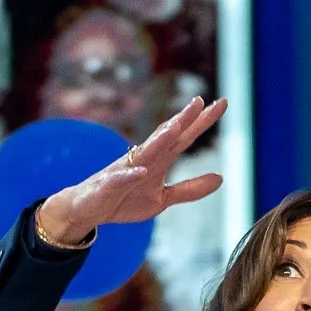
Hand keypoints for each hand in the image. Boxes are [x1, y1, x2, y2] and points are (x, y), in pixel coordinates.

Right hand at [34, 97, 225, 248]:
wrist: (89, 210)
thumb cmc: (125, 199)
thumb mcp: (163, 198)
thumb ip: (190, 189)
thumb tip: (220, 178)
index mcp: (159, 160)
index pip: (184, 137)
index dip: (201, 122)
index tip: (221, 104)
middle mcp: (144, 158)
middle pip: (166, 135)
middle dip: (183, 119)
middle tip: (200, 101)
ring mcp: (126, 169)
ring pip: (144, 151)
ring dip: (159, 139)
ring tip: (175, 126)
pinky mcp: (109, 185)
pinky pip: (120, 179)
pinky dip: (130, 175)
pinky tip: (141, 170)